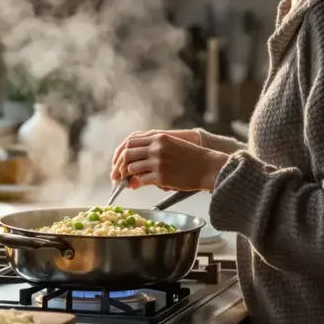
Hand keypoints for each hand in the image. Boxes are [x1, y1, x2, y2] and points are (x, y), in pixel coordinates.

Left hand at [110, 130, 230, 191]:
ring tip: (126, 182)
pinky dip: (136, 183)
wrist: (208, 166)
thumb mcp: (172, 145)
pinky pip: (141, 180)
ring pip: (132, 168)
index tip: (116, 162)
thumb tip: (135, 162)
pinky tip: (136, 185)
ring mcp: (158, 162)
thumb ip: (153, 150)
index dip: (120, 153)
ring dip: (127, 176)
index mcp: (159, 137)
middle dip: (118, 166)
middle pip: (127, 154)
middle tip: (116, 176)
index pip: (130, 142)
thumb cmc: (192, 158)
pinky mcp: (161, 176)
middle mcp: (156, 148)